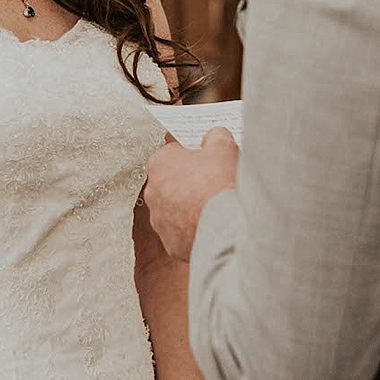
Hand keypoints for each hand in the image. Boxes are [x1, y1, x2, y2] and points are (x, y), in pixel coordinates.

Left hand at [143, 129, 239, 261]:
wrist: (227, 227)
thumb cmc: (220, 183)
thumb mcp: (223, 147)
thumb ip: (215, 137)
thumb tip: (215, 136)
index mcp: (160, 163)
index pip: (173, 152)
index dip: (193, 154)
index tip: (206, 157)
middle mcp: (153, 192)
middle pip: (173, 182)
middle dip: (190, 181)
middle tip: (214, 181)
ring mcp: (160, 220)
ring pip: (176, 209)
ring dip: (191, 207)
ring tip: (215, 207)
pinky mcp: (170, 243)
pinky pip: (182, 233)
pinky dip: (195, 229)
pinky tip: (213, 226)